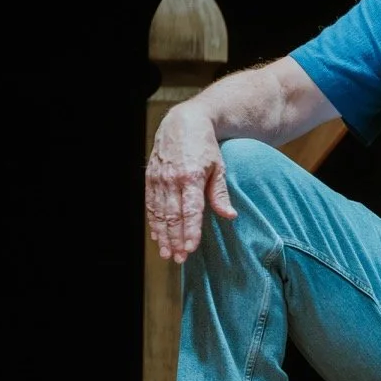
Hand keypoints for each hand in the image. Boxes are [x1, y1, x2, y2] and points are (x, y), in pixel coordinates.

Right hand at [144, 104, 237, 262]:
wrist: (184, 122)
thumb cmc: (206, 146)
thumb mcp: (219, 166)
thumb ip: (220, 193)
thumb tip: (230, 216)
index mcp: (192, 176)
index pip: (191, 210)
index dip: (190, 231)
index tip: (191, 249)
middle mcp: (173, 179)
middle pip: (173, 216)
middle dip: (176, 239)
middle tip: (179, 259)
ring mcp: (159, 178)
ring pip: (159, 213)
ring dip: (163, 235)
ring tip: (168, 253)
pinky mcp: (150, 178)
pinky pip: (150, 204)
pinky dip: (153, 222)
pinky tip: (157, 236)